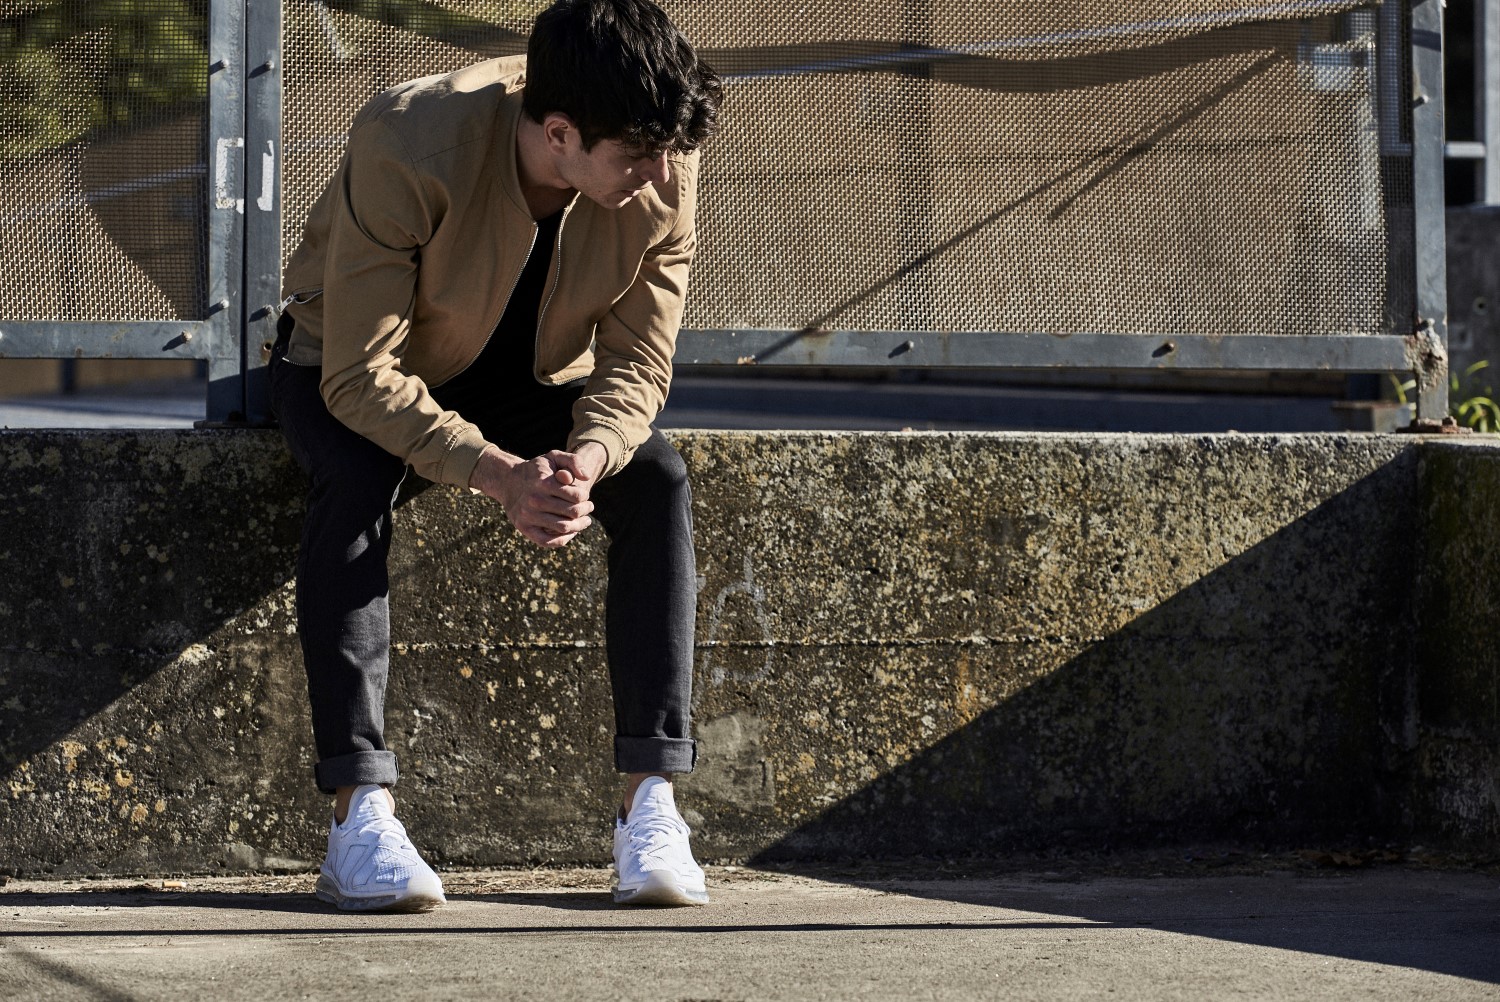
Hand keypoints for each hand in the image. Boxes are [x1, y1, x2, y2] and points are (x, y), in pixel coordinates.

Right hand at [469, 443, 603, 548]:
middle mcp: (535, 500)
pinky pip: (547, 541)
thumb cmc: (537, 469)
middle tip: (588, 507)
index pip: (577, 496)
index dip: (585, 496)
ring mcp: (528, 516)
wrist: (508, 480)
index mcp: (544, 482)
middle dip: (585, 510)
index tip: (584, 496)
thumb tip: (586, 477)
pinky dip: (563, 540)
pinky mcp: (524, 528)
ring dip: (579, 525)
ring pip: (564, 528)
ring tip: (584, 520)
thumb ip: (574, 461)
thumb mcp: (554, 457)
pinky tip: (571, 532)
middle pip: (572, 512)